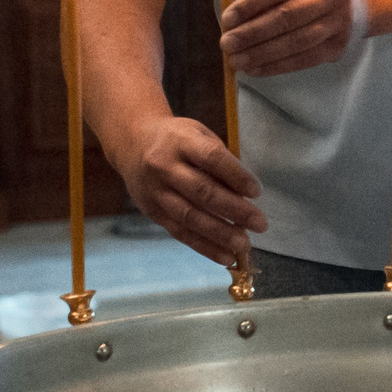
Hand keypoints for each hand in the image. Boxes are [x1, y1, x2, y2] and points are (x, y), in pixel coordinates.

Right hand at [117, 114, 265, 264]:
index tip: (256, 192)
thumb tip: (245, 195)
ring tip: (244, 245)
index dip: (235, 176)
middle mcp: (164, 166)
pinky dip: (204, 247)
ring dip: (220, 234)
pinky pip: (180, 233)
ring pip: (190, 217)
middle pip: (202, 191)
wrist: (131, 144)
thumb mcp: (198, 135)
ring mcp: (155, 191)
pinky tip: (225, 257)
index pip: (211, 158)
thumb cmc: (177, 139)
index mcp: (180, 141)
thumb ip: (220, 160)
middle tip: (259, 224)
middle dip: (234, 210)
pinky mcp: (152, 212)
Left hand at [222, 0, 372, 75]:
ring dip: (261, 54)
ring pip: (294, 42)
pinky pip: (303, 60)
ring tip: (236, 61)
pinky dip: (276, 66)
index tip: (227, 19)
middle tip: (226, 44)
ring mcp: (338, 23)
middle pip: (286, 17)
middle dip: (252, 33)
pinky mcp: (337, 47)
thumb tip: (234, 22)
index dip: (250, 5)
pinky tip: (255, 69)